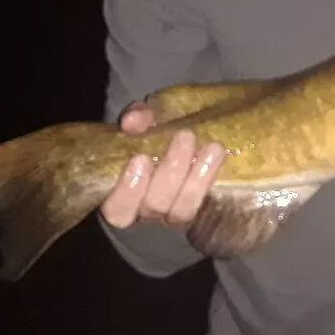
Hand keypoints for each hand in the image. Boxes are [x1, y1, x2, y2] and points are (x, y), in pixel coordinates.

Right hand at [100, 100, 224, 228]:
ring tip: (212, 147)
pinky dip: (210, 179)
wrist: (182, 139)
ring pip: (182, 211)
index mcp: (120, 198)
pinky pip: (204, 203)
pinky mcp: (197, 208)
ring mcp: (171, 215)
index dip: (127, 191)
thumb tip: (133, 121)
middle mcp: (144, 212)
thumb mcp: (143, 121)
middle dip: (171, 172)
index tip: (140, 159)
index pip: (117, 210)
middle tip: (184, 137)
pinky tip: (217, 155)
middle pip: (155, 205)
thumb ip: (137, 118)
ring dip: (198, 178)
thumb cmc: (152, 133)